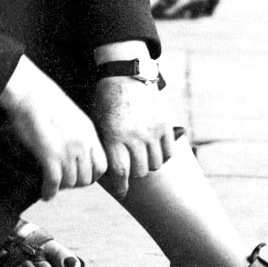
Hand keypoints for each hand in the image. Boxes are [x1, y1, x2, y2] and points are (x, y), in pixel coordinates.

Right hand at [0, 56, 107, 199]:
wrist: (31, 94)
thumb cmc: (46, 100)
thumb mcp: (73, 116)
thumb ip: (79, 134)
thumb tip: (75, 147)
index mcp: (89, 134)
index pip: (102, 166)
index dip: (92, 175)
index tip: (80, 175)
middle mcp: (82, 145)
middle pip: (87, 178)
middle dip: (76, 183)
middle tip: (64, 181)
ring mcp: (67, 152)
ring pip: (71, 182)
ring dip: (62, 186)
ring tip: (52, 185)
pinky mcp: (50, 156)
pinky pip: (54, 183)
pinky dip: (49, 191)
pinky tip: (45, 193)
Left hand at [90, 76, 174, 199]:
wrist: (125, 75)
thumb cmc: (107, 102)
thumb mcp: (99, 124)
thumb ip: (106, 149)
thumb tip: (108, 175)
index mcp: (114, 136)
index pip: (120, 172)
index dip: (121, 186)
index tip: (122, 191)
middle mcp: (134, 136)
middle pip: (139, 171)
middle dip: (134, 173)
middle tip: (131, 168)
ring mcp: (152, 131)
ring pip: (155, 164)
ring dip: (148, 164)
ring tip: (142, 157)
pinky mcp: (165, 125)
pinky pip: (168, 152)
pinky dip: (162, 155)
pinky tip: (155, 150)